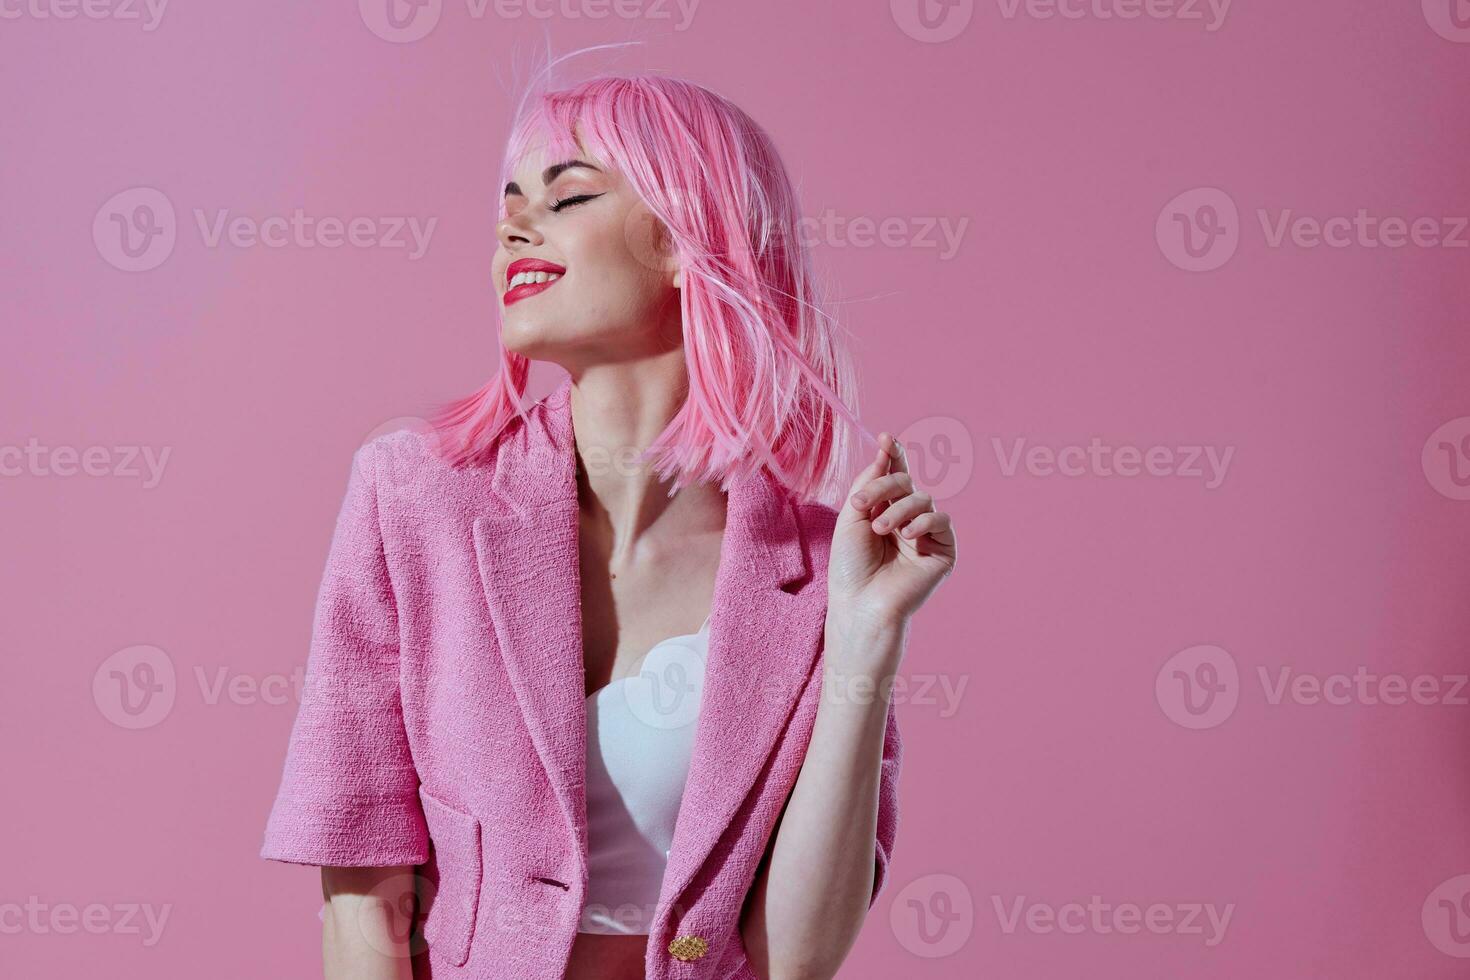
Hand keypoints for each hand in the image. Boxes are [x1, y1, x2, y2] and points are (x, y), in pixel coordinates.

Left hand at [827, 432, 957, 628]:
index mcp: (884, 510)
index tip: (886, 438)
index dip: (893, 456)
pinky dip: (923, 521)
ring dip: (899, 509)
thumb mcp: (852, 517)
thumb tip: (884, 452)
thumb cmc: (851, 566)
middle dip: (885, 485)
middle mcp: (907, 520)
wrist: (861, 603)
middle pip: (906, 482)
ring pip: (923, 499)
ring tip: (880, 530)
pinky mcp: (943, 551)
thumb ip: (868, 483)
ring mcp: (926, 535)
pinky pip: (942, 521)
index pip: (894, 476)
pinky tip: (907, 535)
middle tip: (862, 504)